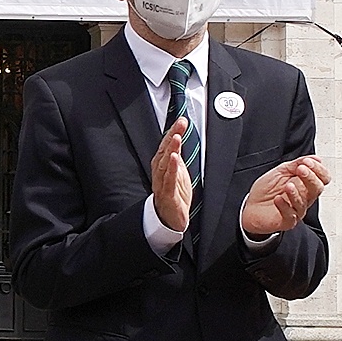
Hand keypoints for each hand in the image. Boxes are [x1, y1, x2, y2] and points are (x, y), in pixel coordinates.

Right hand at [150, 119, 192, 233]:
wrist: (170, 220)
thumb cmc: (174, 196)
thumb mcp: (178, 172)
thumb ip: (178, 157)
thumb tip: (180, 140)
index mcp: (162, 166)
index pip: (167, 145)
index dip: (173, 132)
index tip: (182, 120)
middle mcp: (159, 173)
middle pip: (164, 151)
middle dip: (172, 135)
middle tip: (181, 123)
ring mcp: (161, 183)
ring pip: (164, 163)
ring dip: (170, 149)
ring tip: (176, 137)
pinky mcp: (167, 195)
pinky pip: (168, 180)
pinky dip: (171, 168)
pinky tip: (175, 158)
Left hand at [239, 155, 330, 237]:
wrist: (250, 207)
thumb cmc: (266, 190)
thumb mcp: (280, 171)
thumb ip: (296, 164)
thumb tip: (315, 158)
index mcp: (305, 184)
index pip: (322, 178)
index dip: (318, 169)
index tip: (308, 161)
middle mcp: (304, 197)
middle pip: (317, 189)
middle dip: (310, 178)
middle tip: (301, 170)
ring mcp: (296, 210)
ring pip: (304, 202)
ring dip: (296, 193)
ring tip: (287, 185)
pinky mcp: (287, 221)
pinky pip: (290, 214)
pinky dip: (284, 206)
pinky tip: (277, 199)